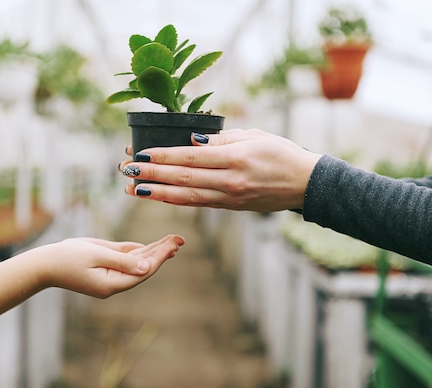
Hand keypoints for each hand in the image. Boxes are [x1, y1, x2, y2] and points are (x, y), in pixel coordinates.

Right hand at [41, 234, 184, 297]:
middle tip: (179, 239)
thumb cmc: (66, 257)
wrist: (44, 264)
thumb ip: (122, 259)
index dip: (160, 257)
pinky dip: (139, 253)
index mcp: (112, 284)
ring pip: (137, 264)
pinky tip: (152, 248)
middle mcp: (114, 284)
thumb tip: (148, 267)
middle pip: (144, 268)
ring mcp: (109, 278)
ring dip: (153, 252)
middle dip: (161, 253)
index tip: (173, 244)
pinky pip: (126, 262)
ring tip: (172, 242)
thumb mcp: (96, 254)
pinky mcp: (104, 270)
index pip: (144, 271)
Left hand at [120, 129, 321, 211]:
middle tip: (127, 172)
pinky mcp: (230, 207)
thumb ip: (221, 139)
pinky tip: (158, 197)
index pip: (190, 157)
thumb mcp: (254, 136)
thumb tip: (192, 140)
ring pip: (186, 197)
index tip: (140, 154)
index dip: (162, 157)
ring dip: (157, 193)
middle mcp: (230, 181)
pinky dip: (176, 200)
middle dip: (152, 176)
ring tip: (133, 190)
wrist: (305, 185)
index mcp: (235, 158)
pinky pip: (198, 203)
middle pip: (183, 179)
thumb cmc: (281, 153)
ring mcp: (229, 197)